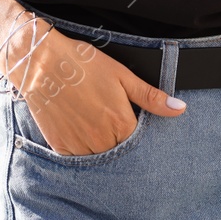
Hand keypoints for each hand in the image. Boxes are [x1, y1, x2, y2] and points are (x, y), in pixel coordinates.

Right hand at [5, 19, 185, 155]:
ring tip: (88, 118)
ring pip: (97, 156)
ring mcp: (79, 145)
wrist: (40, 62)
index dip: (132, 127)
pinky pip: (76, 157)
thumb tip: (179, 109)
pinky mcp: (60, 146)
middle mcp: (101, 140)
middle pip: (117, 150)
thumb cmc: (82, 64)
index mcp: (120, 123)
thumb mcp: (121, 75)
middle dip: (115, 137)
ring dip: (98, 144)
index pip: (137, 141)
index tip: (122, 114)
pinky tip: (75, 124)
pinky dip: (78, 145)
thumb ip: (150, 97)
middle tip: (102, 113)